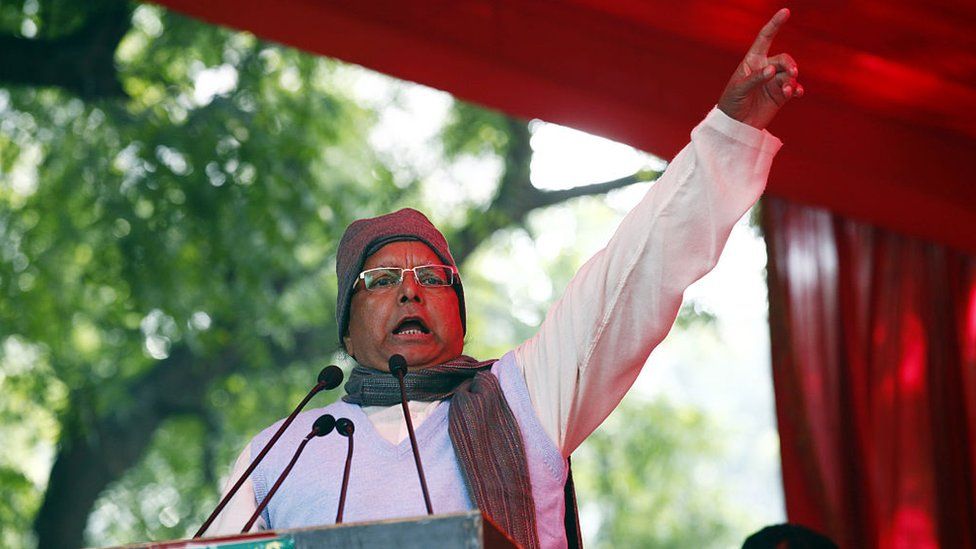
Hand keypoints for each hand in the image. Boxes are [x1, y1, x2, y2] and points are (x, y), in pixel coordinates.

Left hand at [718, 8, 802, 129]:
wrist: (734, 125)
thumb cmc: (731, 103)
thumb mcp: (739, 89)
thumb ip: (756, 78)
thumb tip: (772, 70)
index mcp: (752, 61)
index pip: (765, 38)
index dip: (774, 24)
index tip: (785, 12)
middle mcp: (765, 68)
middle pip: (784, 59)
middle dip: (790, 65)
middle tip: (792, 73)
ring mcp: (773, 82)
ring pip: (790, 74)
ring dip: (791, 80)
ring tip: (787, 91)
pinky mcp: (780, 95)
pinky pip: (794, 88)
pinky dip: (797, 89)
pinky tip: (796, 93)